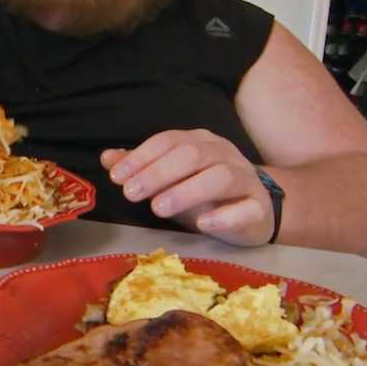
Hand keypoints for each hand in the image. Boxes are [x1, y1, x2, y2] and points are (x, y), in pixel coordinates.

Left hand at [100, 129, 275, 246]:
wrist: (254, 212)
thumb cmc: (204, 194)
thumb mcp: (169, 179)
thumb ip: (140, 168)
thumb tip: (107, 158)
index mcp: (200, 141)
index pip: (168, 141)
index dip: (141, 157)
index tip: (118, 178)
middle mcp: (224, 154)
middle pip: (192, 155)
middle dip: (157, 173)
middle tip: (131, 195)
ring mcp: (246, 179)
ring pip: (221, 177)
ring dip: (186, 191)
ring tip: (158, 209)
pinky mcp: (259, 208)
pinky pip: (247, 209)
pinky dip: (224, 216)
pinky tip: (202, 224)